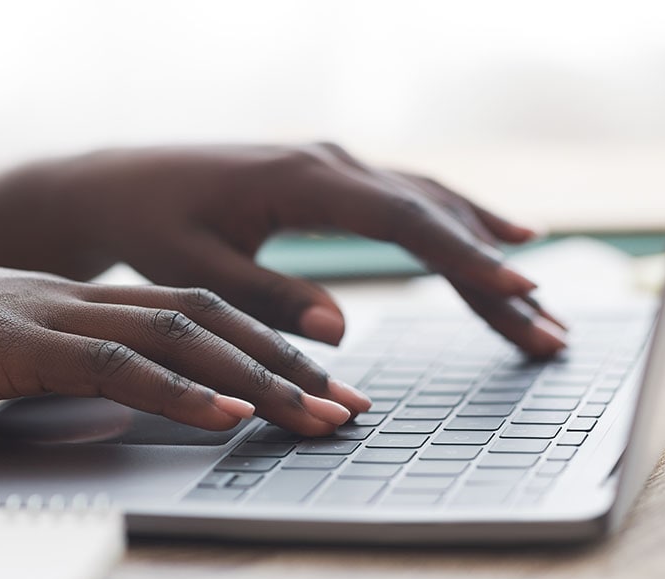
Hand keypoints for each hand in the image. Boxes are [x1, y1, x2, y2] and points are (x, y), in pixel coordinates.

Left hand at [0, 144, 566, 356]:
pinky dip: (456, 223)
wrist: (115, 184)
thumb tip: (341, 330)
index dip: (466, 260)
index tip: (520, 294)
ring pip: (431, 204)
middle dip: (494, 274)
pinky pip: (409, 199)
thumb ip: (266, 299)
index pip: (405, 221)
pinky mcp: (331, 177)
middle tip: (549, 329)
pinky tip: (493, 238)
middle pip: (435, 215)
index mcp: (302, 180)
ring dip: (486, 250)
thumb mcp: (194, 272)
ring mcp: (335, 164)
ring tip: (538, 300)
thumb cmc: (147, 226)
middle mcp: (330, 161)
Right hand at [0, 263, 370, 442]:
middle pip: (210, 321)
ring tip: (318, 416)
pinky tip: (225, 414)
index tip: (320, 386)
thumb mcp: (2, 353)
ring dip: (256, 379)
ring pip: (179, 338)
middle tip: (353, 407)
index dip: (265, 348)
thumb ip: (64, 367)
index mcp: (82, 300)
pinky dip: (176, 391)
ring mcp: (50, 316)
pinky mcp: (13, 346)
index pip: (197, 315)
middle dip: (288, 366)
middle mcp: (81, 299)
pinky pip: (110, 367)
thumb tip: (122, 400)